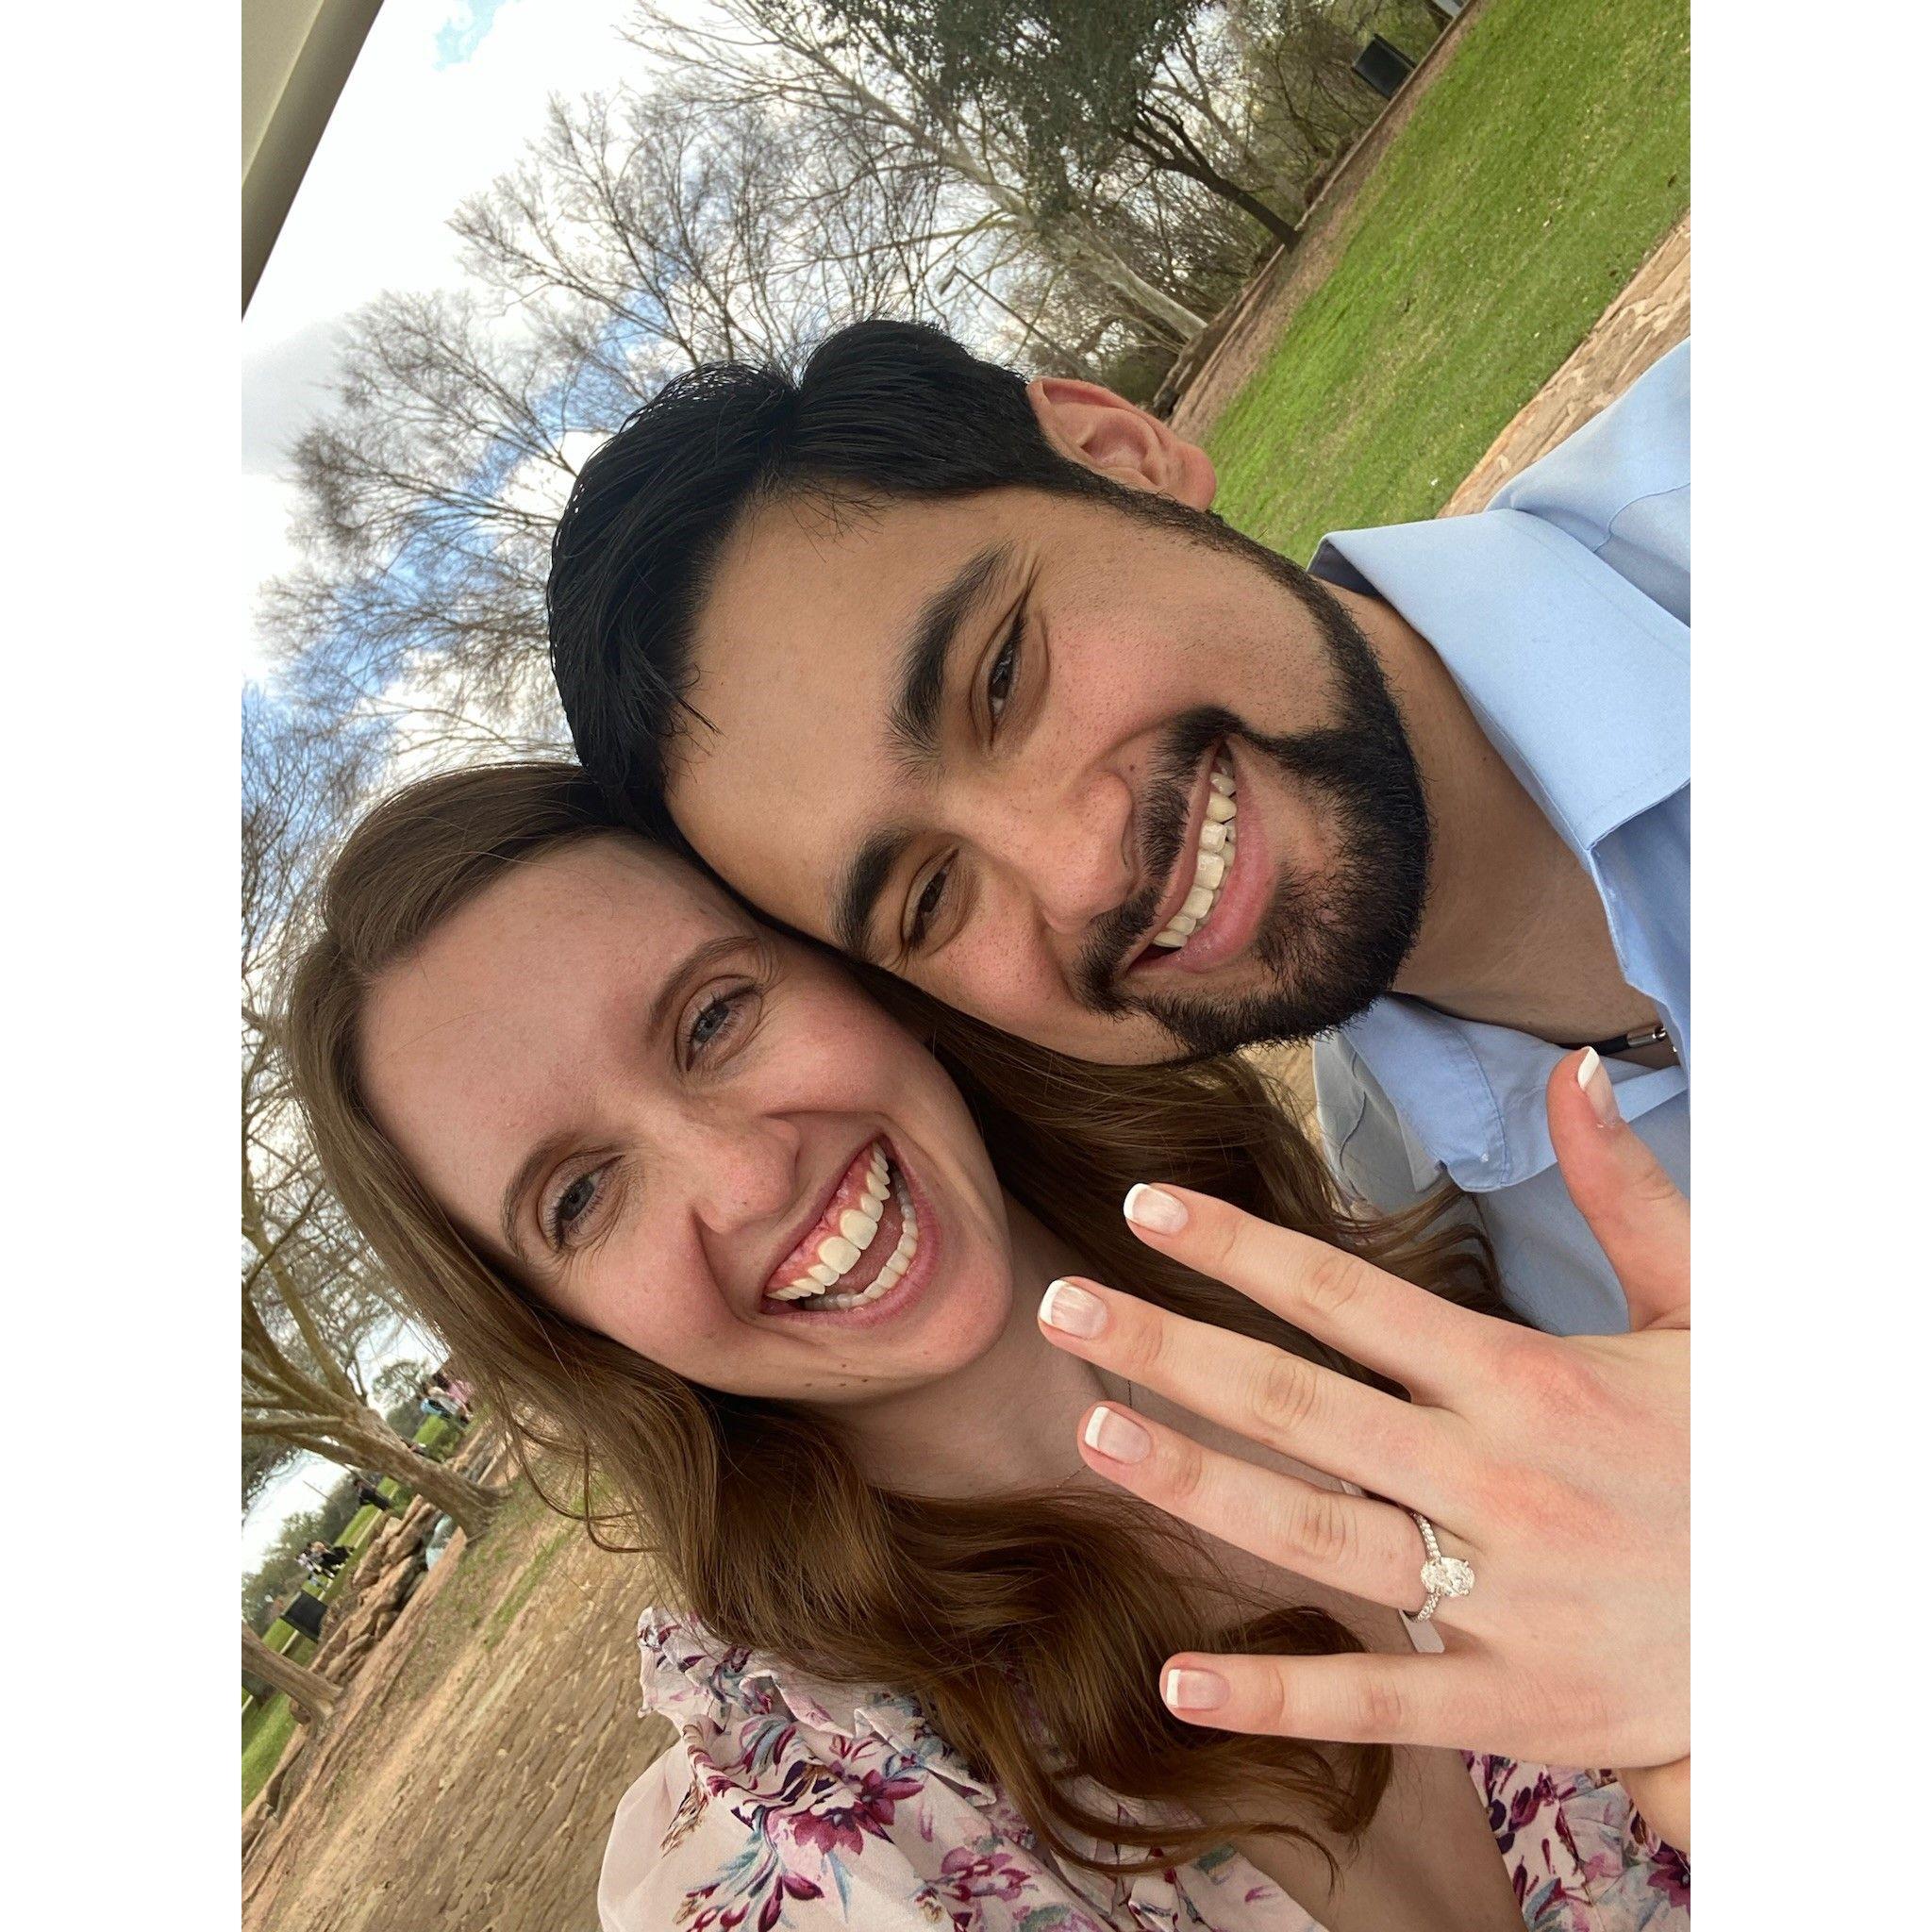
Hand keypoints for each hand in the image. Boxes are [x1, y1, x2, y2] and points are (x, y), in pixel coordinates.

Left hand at [1036, 1049, 1688, 1845]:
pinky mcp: (1511, 1702)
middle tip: (1060, 1308)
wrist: (1828, 1628)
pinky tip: (1181, 1679)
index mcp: (1529, 1381)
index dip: (1242, 1249)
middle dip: (1171, 1350)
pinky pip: (1381, 1698)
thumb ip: (1626, 1193)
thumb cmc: (1750, 1455)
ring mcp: (1501, 1597)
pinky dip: (1282, 1689)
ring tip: (1094, 1437)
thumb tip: (1574, 1069)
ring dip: (1194, 1486)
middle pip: (1300, 1406)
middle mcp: (1496, 1481)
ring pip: (1316, 1535)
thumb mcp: (1707, 1309)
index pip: (1352, 1297)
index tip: (1147, 1208)